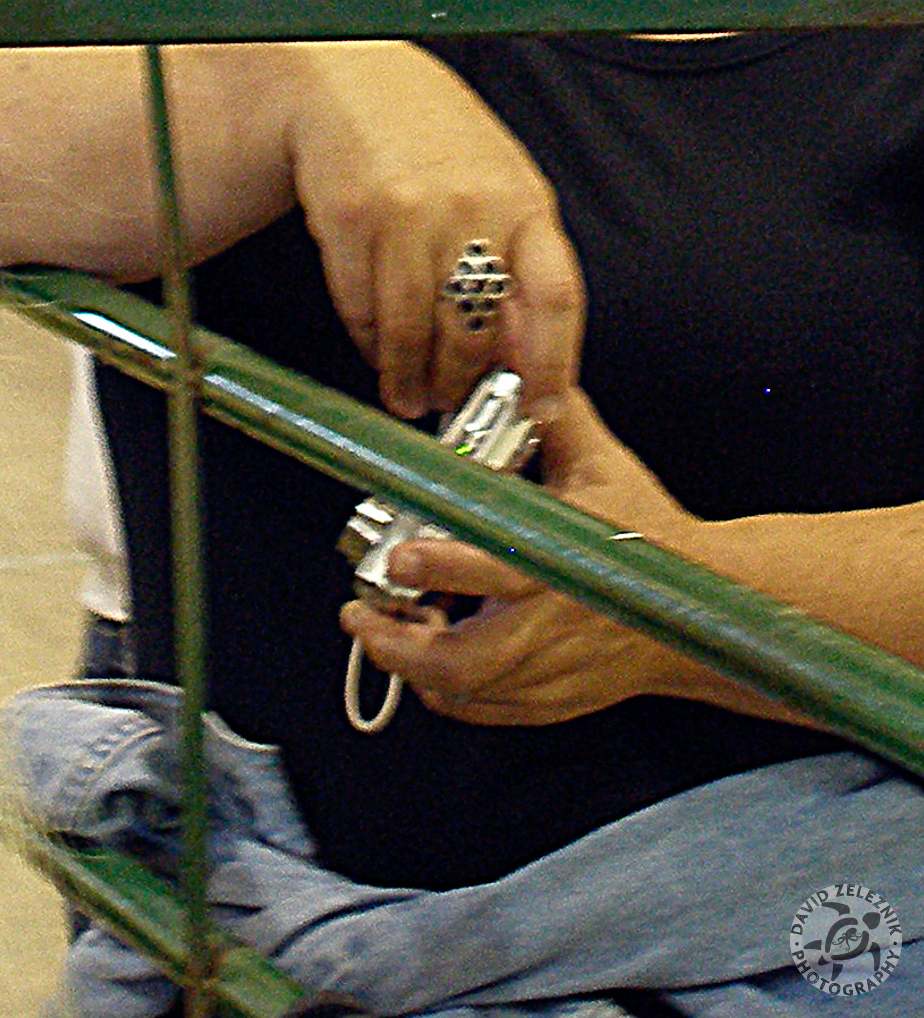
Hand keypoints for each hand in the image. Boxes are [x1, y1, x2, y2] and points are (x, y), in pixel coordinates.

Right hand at [286, 43, 582, 416]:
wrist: (354, 77)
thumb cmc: (434, 135)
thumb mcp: (500, 185)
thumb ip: (519, 260)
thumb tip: (522, 357)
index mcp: (525, 201)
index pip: (554, 299)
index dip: (551, 367)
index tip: (540, 411)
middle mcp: (472, 206)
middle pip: (476, 330)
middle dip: (464, 386)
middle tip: (453, 406)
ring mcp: (409, 212)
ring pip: (415, 332)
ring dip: (410, 379)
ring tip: (408, 396)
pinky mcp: (351, 217)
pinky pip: (362, 307)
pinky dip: (370, 343)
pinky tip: (376, 349)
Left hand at [339, 390, 704, 725]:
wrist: (706, 613)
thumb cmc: (651, 536)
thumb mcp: (604, 465)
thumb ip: (556, 413)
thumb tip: (522, 356)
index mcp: (568, 564)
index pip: (500, 571)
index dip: (446, 569)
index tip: (401, 558)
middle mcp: (556, 627)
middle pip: (469, 660)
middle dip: (402, 643)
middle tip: (360, 614)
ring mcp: (555, 672)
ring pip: (470, 692)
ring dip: (415, 667)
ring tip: (380, 631)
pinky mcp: (556, 700)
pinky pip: (488, 710)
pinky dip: (449, 692)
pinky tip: (426, 661)